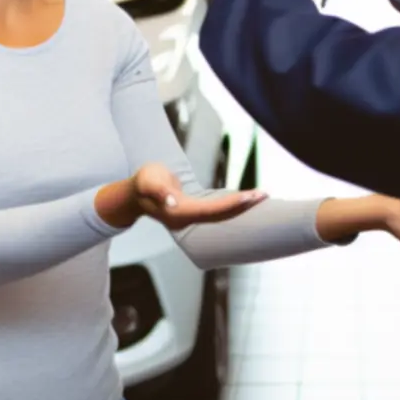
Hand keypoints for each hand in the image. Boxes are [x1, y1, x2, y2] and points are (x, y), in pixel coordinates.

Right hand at [96, 163, 267, 230]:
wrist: (135, 193)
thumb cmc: (143, 182)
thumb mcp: (148, 180)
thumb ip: (158, 190)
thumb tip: (171, 202)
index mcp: (180, 213)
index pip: (212, 211)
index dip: (232, 204)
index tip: (250, 196)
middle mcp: (188, 219)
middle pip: (221, 216)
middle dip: (243, 206)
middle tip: (265, 195)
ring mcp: (192, 217)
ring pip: (222, 214)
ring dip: (242, 206)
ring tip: (262, 195)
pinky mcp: (194, 211)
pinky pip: (219, 210)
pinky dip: (234, 205)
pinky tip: (247, 199)